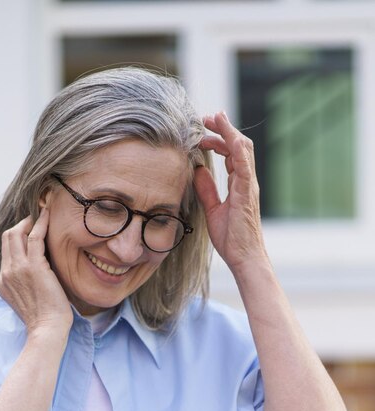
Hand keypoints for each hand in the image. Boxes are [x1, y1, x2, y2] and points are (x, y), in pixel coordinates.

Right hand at [0, 207, 72, 334]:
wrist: (47, 330)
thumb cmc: (45, 320)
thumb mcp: (28, 300)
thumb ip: (27, 285)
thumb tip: (39, 274)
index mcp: (3, 282)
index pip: (6, 251)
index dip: (17, 237)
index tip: (29, 230)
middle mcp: (6, 273)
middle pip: (7, 238)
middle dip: (20, 224)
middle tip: (35, 218)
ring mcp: (17, 269)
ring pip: (17, 234)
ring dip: (30, 221)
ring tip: (43, 213)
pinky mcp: (34, 267)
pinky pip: (35, 237)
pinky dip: (41, 223)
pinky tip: (48, 216)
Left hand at [194, 111, 267, 272]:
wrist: (244, 257)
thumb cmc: (232, 238)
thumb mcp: (213, 209)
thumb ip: (207, 190)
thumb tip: (198, 171)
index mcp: (240, 184)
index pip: (232, 153)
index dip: (219, 139)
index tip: (203, 132)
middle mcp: (247, 181)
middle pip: (238, 145)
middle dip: (223, 128)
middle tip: (206, 118)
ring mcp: (249, 186)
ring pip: (243, 149)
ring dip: (228, 131)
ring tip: (214, 119)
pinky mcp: (247, 193)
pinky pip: (244, 166)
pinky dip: (237, 149)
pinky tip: (228, 137)